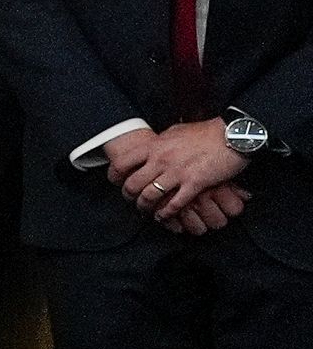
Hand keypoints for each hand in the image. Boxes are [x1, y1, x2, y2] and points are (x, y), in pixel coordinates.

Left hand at [106, 121, 248, 235]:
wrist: (233, 134)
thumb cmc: (206, 132)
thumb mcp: (176, 131)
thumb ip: (161, 141)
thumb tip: (152, 145)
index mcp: (155, 146)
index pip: (122, 163)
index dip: (115, 175)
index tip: (116, 182)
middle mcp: (161, 160)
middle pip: (132, 184)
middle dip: (129, 196)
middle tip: (132, 200)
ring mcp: (177, 173)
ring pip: (150, 196)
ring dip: (145, 207)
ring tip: (147, 210)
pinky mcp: (194, 183)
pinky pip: (174, 204)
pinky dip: (166, 213)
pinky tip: (163, 216)